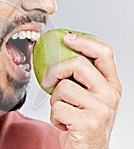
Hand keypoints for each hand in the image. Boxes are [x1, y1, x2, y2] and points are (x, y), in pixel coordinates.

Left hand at [42, 33, 121, 148]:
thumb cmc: (83, 124)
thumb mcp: (88, 99)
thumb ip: (81, 80)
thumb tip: (58, 58)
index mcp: (111, 86)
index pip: (104, 53)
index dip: (84, 41)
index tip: (67, 37)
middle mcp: (110, 95)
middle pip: (77, 64)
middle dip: (56, 71)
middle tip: (50, 82)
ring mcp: (101, 109)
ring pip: (63, 88)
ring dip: (55, 101)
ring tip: (64, 112)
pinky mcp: (88, 122)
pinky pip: (57, 107)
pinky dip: (54, 116)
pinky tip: (64, 124)